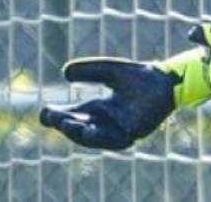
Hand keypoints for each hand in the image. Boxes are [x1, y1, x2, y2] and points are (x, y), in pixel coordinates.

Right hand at [39, 48, 210, 149]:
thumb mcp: (109, 70)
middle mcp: (107, 121)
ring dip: (77, 132)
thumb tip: (65, 72)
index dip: (58, 116)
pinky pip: (112, 140)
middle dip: (63, 124)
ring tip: (65, 123)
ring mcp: (119, 129)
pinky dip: (98, 137)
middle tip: (49, 117)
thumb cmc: (140, 75)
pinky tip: (88, 129)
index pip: (74, 115)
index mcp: (100, 108)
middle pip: (79, 127)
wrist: (166, 80)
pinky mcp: (133, 133)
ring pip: (92, 137)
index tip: (44, 112)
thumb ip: (89, 70)